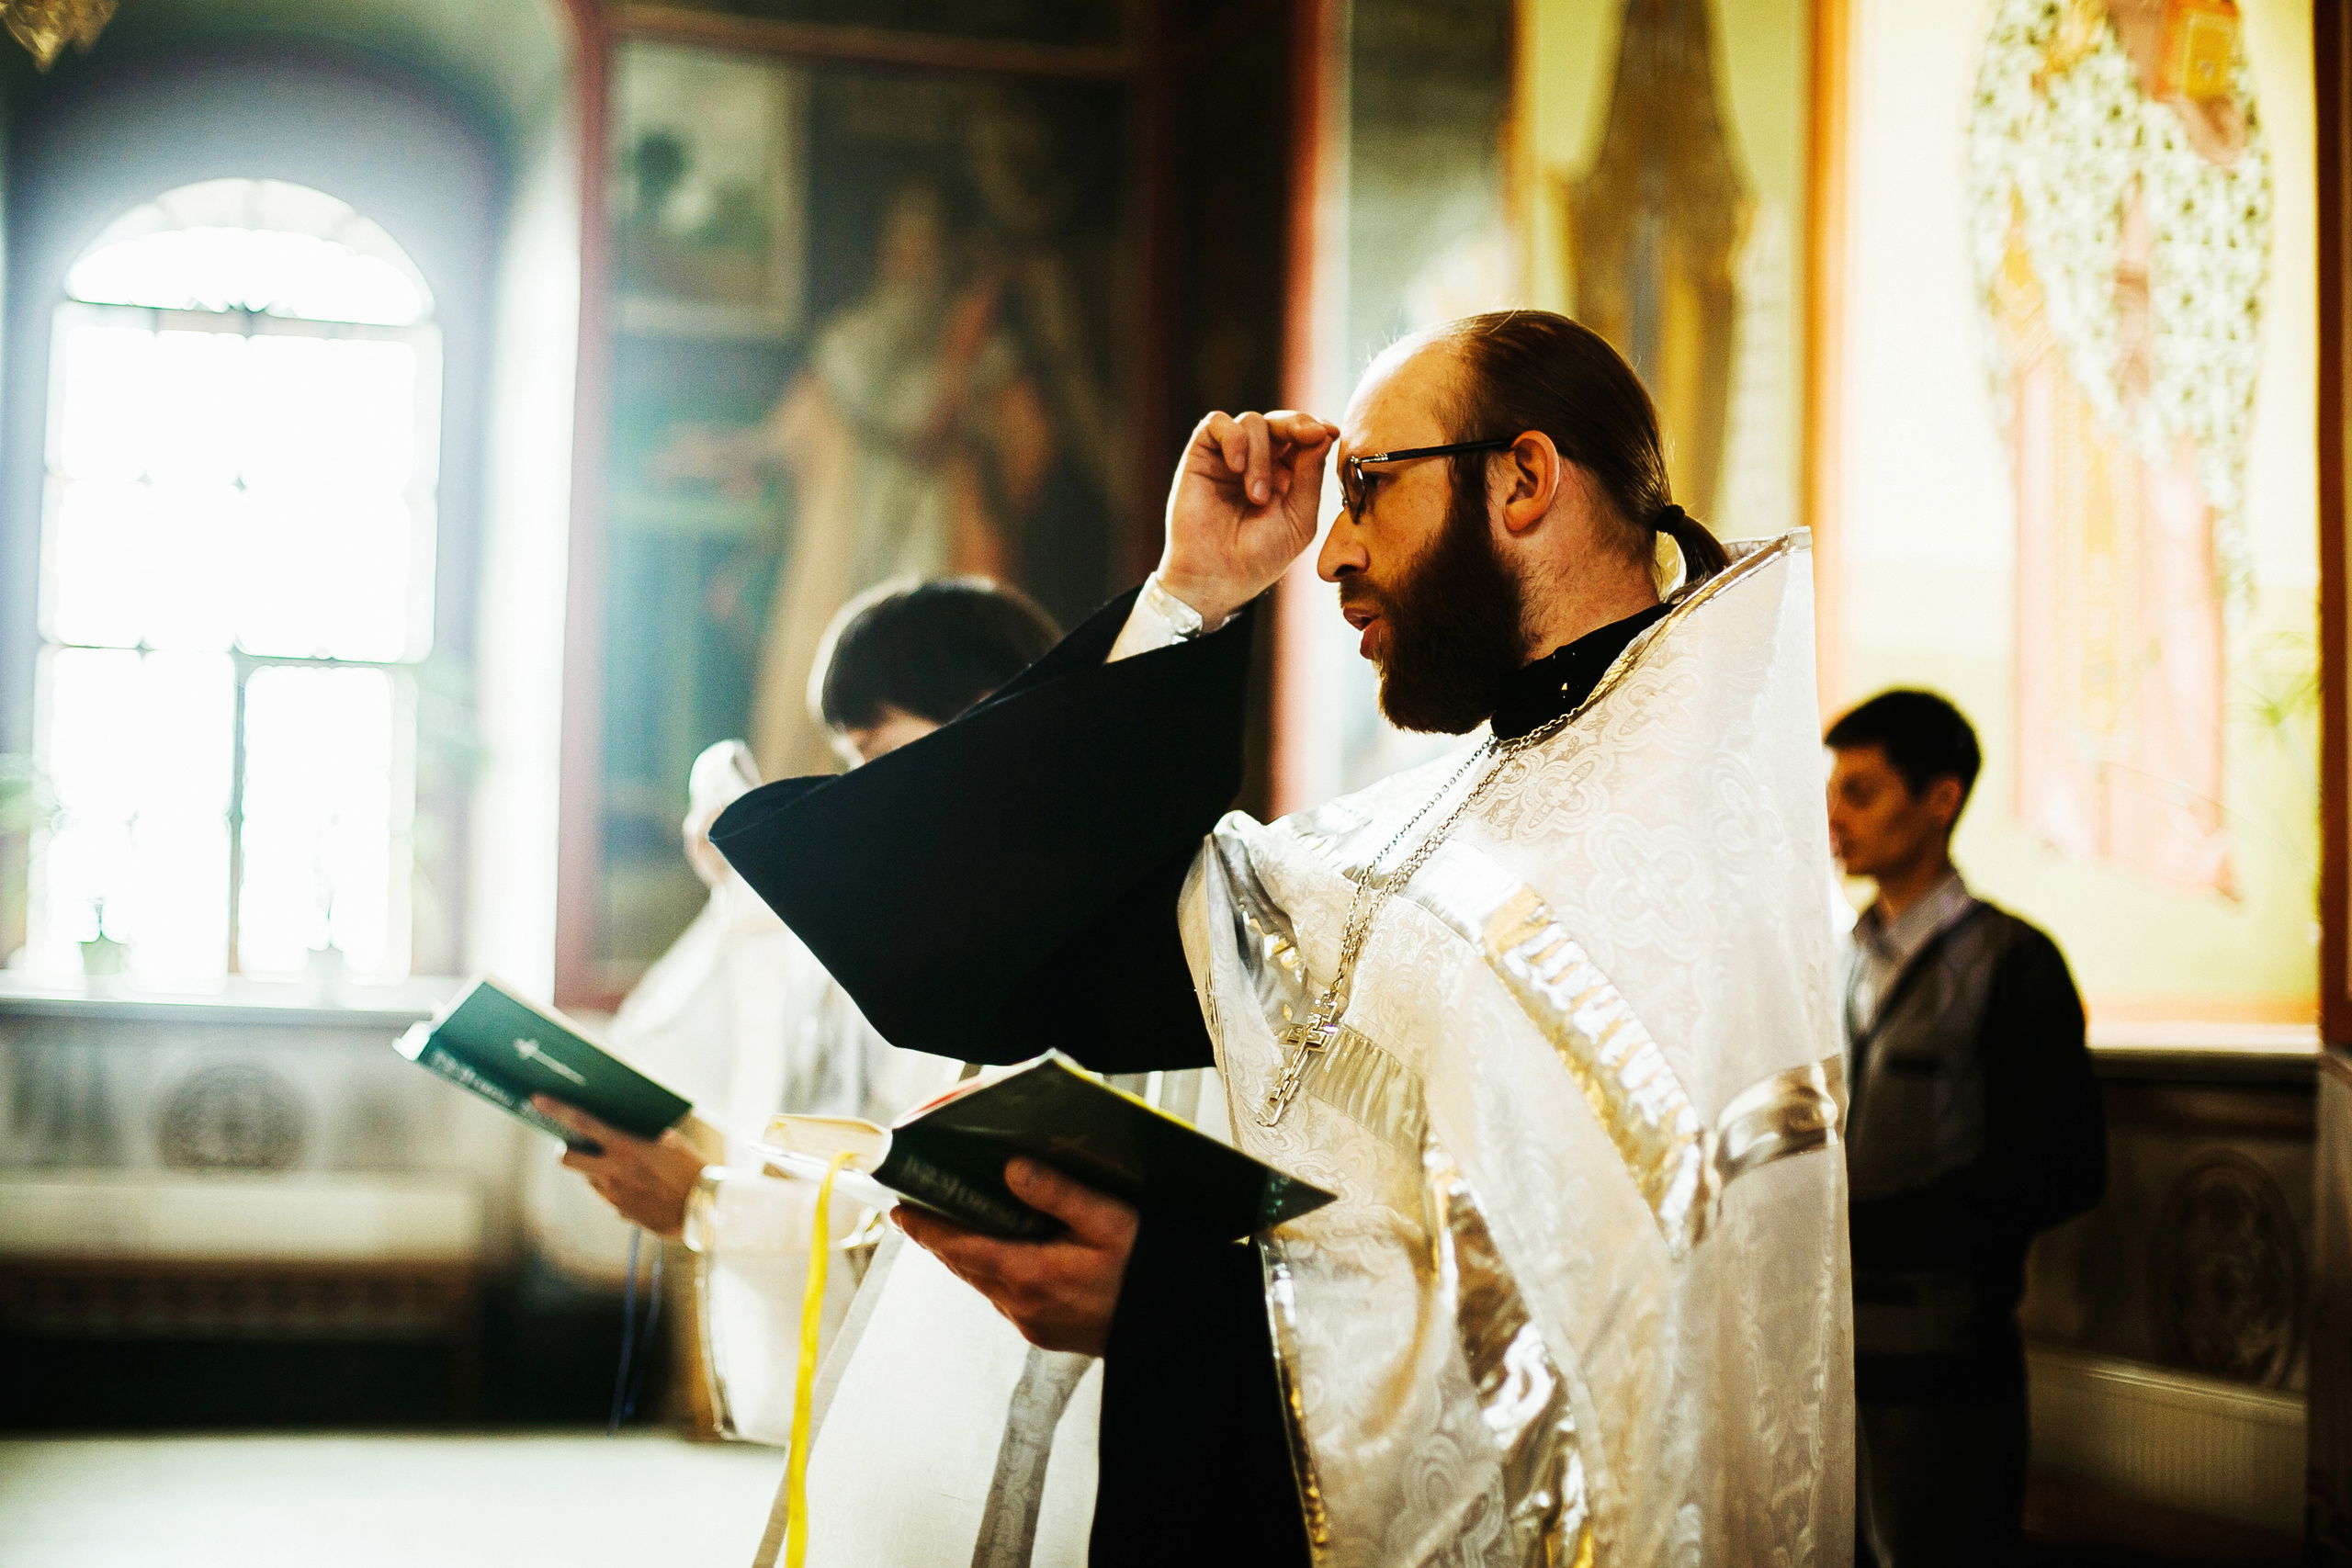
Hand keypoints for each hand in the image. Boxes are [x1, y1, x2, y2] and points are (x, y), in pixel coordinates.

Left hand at [536, 1097, 708, 1239]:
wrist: (705, 1208)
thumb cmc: (691, 1168)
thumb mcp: (668, 1141)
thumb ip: (638, 1135)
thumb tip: (621, 1127)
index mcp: (624, 1147)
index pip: (581, 1123)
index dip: (556, 1109)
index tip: (536, 1100)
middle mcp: (612, 1172)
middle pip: (567, 1159)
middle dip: (566, 1151)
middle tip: (578, 1147)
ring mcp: (614, 1195)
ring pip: (589, 1178)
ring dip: (597, 1170)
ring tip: (626, 1167)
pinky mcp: (621, 1212)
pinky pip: (609, 1195)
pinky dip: (616, 1187)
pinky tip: (640, 1186)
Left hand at [892, 1157, 1138, 1355]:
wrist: (1176, 1327)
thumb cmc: (1148, 1269)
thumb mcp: (1109, 1220)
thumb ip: (1059, 1193)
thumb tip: (1012, 1169)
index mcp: (1032, 1275)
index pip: (962, 1247)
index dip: (927, 1228)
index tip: (900, 1210)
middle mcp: (1023, 1305)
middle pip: (966, 1266)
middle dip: (941, 1239)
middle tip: (918, 1210)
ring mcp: (1032, 1323)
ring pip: (984, 1283)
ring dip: (967, 1256)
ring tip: (953, 1226)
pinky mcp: (1044, 1332)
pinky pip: (1004, 1297)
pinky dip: (992, 1271)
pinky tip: (1001, 1253)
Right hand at [1158, 409, 1340, 625]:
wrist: (1217, 578)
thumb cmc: (1260, 557)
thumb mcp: (1299, 520)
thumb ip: (1310, 477)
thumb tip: (1324, 433)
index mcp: (1287, 475)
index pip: (1303, 437)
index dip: (1316, 428)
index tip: (1330, 433)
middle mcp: (1258, 460)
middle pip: (1280, 421)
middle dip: (1297, 424)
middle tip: (1311, 435)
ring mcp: (1229, 456)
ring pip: (1252, 422)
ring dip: (1261, 455)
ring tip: (1256, 496)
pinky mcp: (1201, 455)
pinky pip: (1216, 423)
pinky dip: (1232, 438)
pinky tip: (1236, 467)